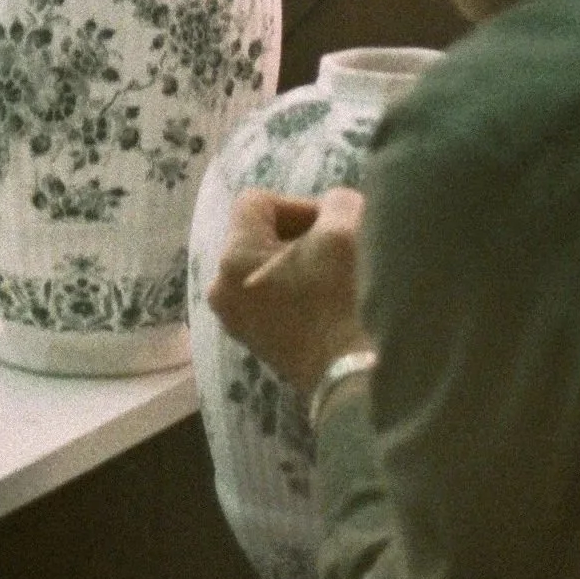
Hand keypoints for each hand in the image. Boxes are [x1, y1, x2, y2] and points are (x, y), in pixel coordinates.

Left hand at [207, 185, 366, 399]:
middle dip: (299, 236)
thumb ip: (335, 202)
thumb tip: (330, 212)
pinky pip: (271, 298)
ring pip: (266, 269)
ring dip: (300, 264)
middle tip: (337, 248)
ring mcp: (238, 322)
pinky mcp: (258, 344)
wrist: (356, 375)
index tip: (329, 228)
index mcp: (233, 258)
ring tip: (335, 276)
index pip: (255, 202)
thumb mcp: (347, 228)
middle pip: (258, 237)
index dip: (296, 204)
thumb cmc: (345, 296)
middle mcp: (223, 290)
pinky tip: (329, 302)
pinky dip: (297, 292)